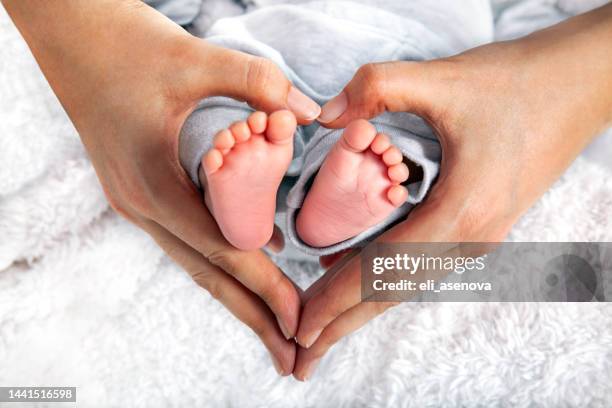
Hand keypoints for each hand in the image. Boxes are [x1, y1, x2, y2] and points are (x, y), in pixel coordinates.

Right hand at [2, 0, 320, 374]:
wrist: (71, 36)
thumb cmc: (127, 45)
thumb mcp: (194, 58)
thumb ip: (257, 84)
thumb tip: (308, 113)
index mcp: (154, 184)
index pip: (223, 252)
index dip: (266, 289)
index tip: (301, 323)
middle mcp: (142, 205)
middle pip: (207, 276)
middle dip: (253, 318)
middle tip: (291, 359)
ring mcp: (137, 202)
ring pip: (195, 262)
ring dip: (237, 296)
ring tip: (274, 328)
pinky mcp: (141, 190)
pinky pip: (187, 237)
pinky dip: (221, 258)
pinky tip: (251, 264)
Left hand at [293, 4, 611, 379]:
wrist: (580, 86)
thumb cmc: (519, 83)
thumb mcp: (442, 78)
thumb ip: (377, 87)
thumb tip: (326, 113)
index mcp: (460, 211)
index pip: (384, 270)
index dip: (337, 300)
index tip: (300, 326)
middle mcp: (471, 237)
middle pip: (393, 293)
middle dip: (343, 324)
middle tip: (301, 355)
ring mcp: (479, 236)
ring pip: (407, 284)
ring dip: (361, 307)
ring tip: (321, 328)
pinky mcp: (479, 225)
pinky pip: (421, 265)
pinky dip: (384, 280)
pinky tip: (357, 279)